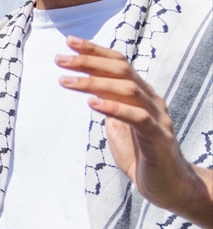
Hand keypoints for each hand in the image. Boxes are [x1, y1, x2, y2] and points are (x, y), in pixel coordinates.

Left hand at [58, 36, 212, 228]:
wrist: (168, 186)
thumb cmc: (142, 156)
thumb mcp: (118, 127)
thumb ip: (109, 108)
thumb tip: (91, 93)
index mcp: (141, 95)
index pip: (119, 63)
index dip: (95, 51)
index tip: (68, 42)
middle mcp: (151, 100)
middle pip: (121, 70)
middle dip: (89, 61)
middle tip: (60, 59)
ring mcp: (157, 118)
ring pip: (128, 89)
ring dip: (94, 83)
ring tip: (66, 81)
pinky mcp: (159, 138)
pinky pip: (137, 118)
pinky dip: (113, 108)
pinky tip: (92, 104)